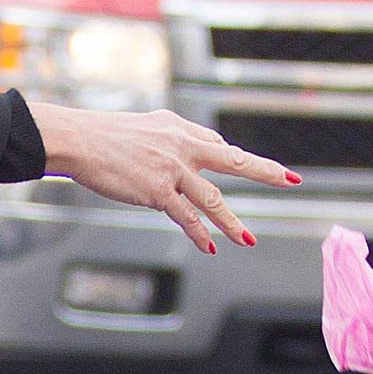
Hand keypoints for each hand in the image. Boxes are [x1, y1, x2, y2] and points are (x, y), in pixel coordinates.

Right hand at [28, 101, 299, 254]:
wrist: (81, 140)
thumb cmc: (103, 136)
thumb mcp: (144, 127)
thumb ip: (165, 140)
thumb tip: (172, 160)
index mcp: (180, 128)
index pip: (214, 145)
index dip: (226, 160)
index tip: (243, 168)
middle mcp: (183, 146)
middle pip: (234, 160)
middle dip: (265, 172)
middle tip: (291, 180)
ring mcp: (173, 169)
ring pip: (213, 199)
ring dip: (232, 222)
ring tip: (248, 240)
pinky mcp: (158, 191)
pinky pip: (187, 217)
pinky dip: (200, 234)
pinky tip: (212, 246)